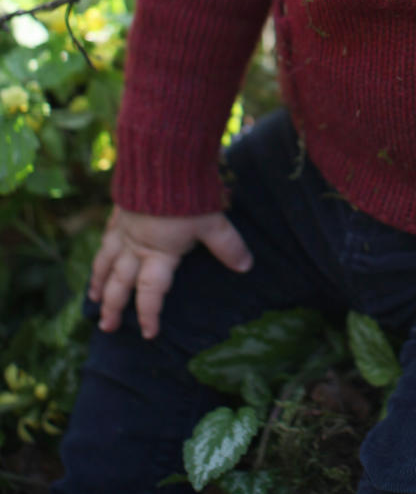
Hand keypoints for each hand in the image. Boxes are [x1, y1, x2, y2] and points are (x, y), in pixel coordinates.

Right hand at [89, 206, 252, 338]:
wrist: (161, 160)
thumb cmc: (188, 194)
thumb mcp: (213, 222)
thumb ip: (228, 246)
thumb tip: (246, 267)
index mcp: (159, 253)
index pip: (151, 292)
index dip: (149, 313)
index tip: (148, 333)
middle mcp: (137, 245)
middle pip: (120, 282)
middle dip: (113, 306)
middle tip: (106, 327)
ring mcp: (125, 227)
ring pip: (106, 261)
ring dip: (99, 281)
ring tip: (92, 297)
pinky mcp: (120, 209)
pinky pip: (106, 235)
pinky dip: (102, 249)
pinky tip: (102, 251)